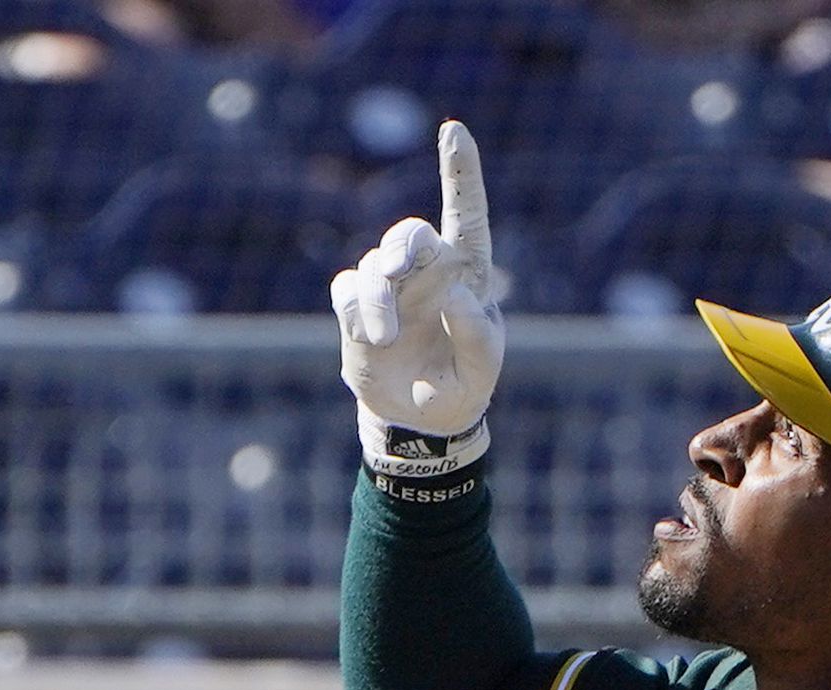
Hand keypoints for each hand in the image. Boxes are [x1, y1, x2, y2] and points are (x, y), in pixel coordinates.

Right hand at [332, 119, 504, 475]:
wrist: (420, 418)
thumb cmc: (461, 385)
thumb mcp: (483, 369)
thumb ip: (476, 333)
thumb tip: (453, 293)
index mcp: (468, 274)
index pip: (466, 215)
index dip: (460, 172)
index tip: (454, 130)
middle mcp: (428, 271)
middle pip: (410, 233)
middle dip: (402, 245)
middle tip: (396, 269)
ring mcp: (389, 285)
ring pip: (374, 266)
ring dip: (378, 301)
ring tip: (388, 340)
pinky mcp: (357, 305)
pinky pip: (347, 289)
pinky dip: (355, 310)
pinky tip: (371, 338)